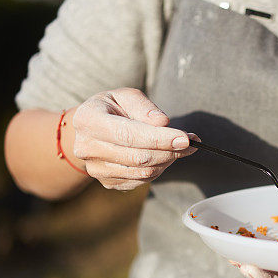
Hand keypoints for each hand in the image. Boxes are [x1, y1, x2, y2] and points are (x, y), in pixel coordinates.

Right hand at [71, 88, 196, 189]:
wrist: (91, 129)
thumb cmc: (112, 108)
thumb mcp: (126, 96)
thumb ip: (144, 106)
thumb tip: (163, 122)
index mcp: (88, 120)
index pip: (129, 135)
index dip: (160, 139)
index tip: (186, 138)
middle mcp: (87, 147)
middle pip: (138, 157)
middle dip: (170, 151)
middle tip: (190, 143)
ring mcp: (96, 168)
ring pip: (143, 172)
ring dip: (167, 161)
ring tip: (177, 147)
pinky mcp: (107, 182)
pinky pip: (141, 181)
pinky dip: (158, 170)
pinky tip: (163, 156)